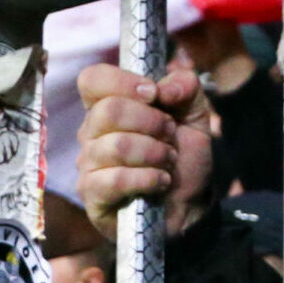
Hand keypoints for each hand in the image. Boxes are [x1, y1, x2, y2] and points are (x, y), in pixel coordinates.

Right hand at [76, 63, 218, 239]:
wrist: (190, 203)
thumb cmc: (183, 156)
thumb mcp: (195, 112)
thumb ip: (185, 86)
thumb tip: (164, 87)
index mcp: (109, 106)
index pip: (92, 80)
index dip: (122, 82)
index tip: (153, 95)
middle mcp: (91, 133)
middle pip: (108, 111)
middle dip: (151, 122)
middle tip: (170, 135)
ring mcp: (88, 165)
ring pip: (116, 146)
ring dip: (154, 153)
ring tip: (168, 161)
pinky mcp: (92, 195)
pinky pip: (115, 179)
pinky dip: (147, 178)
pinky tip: (160, 182)